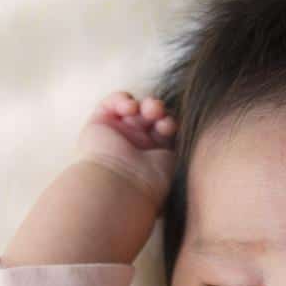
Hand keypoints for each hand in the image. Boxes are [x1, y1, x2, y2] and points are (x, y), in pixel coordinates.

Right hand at [75, 90, 178, 205]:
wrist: (119, 187)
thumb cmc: (148, 184)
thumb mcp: (173, 163)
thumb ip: (179, 145)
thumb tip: (188, 130)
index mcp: (151, 158)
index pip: (164, 129)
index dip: (169, 122)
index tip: (170, 127)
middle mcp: (134, 146)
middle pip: (151, 115)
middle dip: (158, 110)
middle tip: (158, 114)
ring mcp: (116, 135)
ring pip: (135, 106)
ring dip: (145, 104)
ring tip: (148, 111)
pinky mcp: (98, 125)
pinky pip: (112, 102)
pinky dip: (122, 99)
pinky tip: (129, 108)